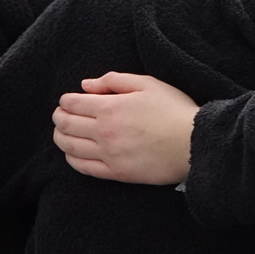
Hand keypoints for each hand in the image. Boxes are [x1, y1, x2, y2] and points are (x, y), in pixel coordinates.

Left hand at [52, 73, 198, 184]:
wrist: (195, 144)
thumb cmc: (174, 111)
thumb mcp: (149, 84)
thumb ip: (115, 80)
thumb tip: (87, 85)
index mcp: (109, 108)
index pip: (72, 104)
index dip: (65, 100)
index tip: (68, 100)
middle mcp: (103, 132)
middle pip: (66, 125)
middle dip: (59, 117)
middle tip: (61, 115)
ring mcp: (108, 154)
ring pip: (69, 147)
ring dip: (60, 137)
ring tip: (63, 133)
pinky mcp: (116, 173)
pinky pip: (83, 167)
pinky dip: (72, 159)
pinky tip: (73, 153)